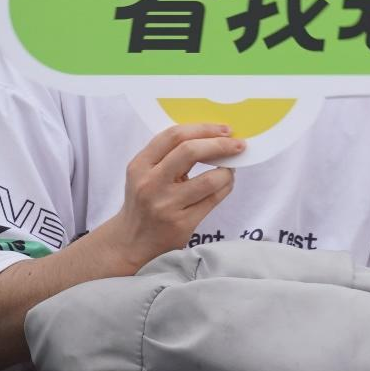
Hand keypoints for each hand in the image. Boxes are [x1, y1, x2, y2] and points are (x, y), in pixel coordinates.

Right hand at [97, 123, 242, 270]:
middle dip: (220, 144)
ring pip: (209, 179)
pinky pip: (214, 199)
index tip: (224, 129)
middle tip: (238, 144)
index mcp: (140, 165)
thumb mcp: (146, 173)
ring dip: (227, 170)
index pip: (174, 136)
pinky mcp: (182, 223)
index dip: (203, 129)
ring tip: (231, 167)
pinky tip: (226, 183)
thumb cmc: (144, 200)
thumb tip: (213, 136)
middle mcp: (150, 184)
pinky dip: (226, 186)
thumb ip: (170, 155)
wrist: (130, 241)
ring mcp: (166, 205)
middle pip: (191, 151)